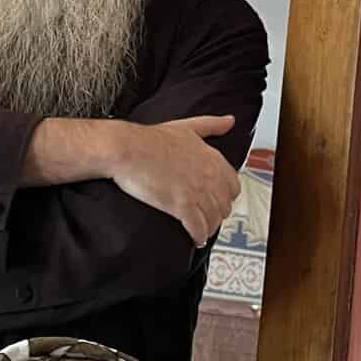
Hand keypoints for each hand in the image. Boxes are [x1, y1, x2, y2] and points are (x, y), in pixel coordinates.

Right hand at [110, 115, 239, 244]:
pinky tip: (196, 238)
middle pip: (225, 205)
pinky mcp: (182, 206)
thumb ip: (211, 125)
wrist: (127, 149)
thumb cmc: (150, 139)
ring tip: (202, 231)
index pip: (233, 185)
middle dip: (218, 213)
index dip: (225, 195)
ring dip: (209, 227)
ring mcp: (197, 192)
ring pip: (214, 219)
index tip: (218, 200)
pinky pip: (199, 228)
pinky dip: (199, 236)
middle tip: (208, 217)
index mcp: (211, 158)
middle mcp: (209, 176)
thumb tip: (230, 121)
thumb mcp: (186, 127)